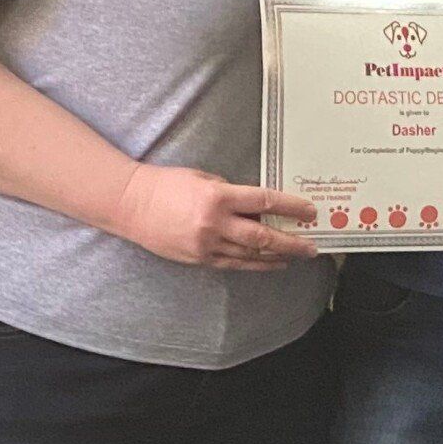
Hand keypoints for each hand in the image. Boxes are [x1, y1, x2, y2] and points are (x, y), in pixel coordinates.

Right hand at [115, 167, 318, 269]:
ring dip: (278, 256)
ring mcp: (207, 245)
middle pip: (264, 237)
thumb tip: (258, 206)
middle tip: (312, 246)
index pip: (264, 202)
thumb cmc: (165, 185)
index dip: (291, 207)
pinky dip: (256, 264)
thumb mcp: (203, 179)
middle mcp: (215, 224)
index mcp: (217, 197)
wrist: (130, 205)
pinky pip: (235, 264)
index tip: (309, 211)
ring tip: (297, 255)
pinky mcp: (199, 259)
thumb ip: (231, 193)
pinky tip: (271, 263)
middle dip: (292, 242)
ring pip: (252, 255)